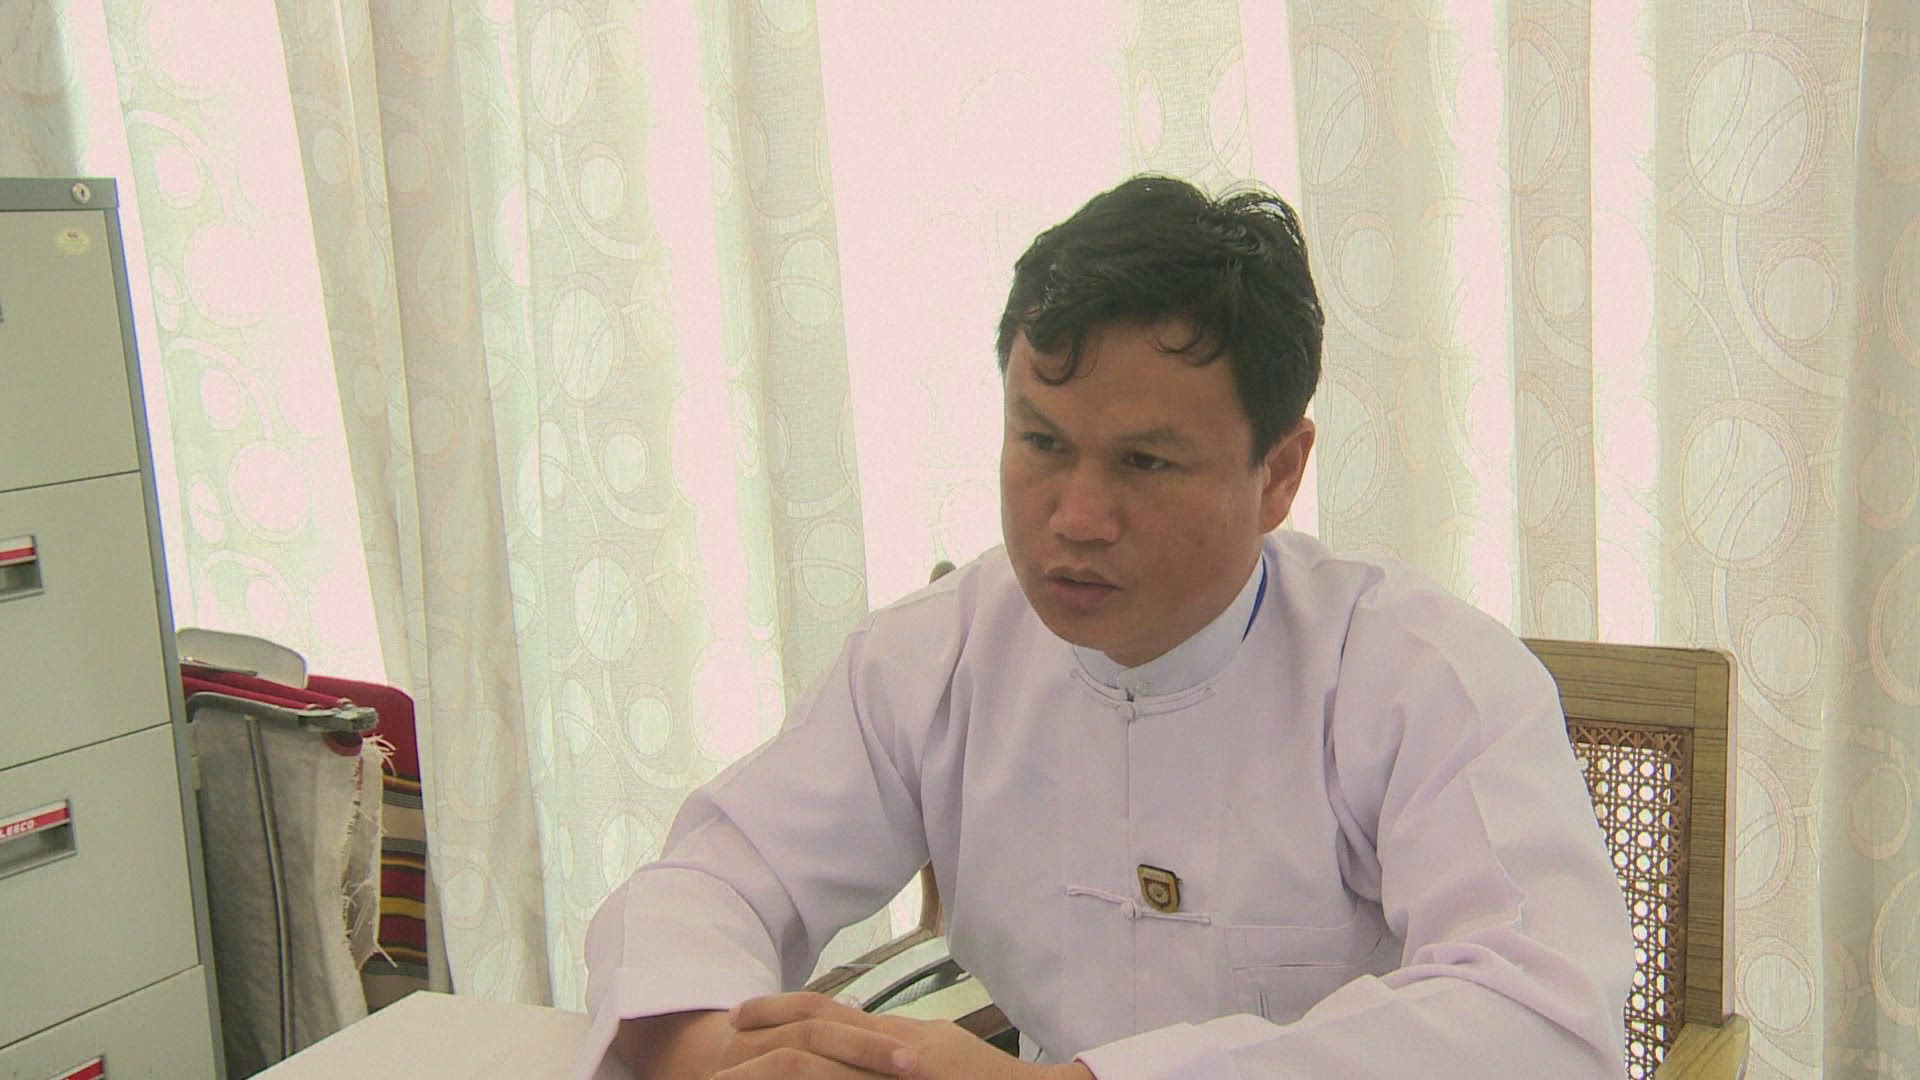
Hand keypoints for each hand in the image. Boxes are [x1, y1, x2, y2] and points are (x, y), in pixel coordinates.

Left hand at [722, 992, 1080, 1079]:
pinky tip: (788, 1076)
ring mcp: (897, 1070)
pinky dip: (821, 1078)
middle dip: (767, 1031)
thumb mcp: (931, 1046)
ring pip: (823, 1064)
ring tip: (737, 1068)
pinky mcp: (907, 1076)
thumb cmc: (982, 1077)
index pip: (823, 1010)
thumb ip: (891, 1037)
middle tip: (723, 1032)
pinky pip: (851, 1079)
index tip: (738, 1012)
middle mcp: (891, 1046)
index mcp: (892, 1033)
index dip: (778, 1008)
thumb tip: (857, 1027)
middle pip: (814, 1030)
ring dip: (780, 1067)